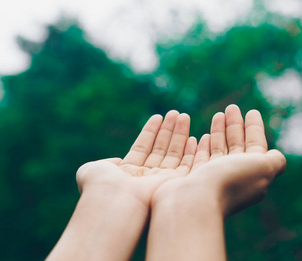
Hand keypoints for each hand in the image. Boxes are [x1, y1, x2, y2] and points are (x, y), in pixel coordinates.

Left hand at [75, 110, 197, 207]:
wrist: (114, 202)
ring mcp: (161, 181)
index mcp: (128, 173)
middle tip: (176, 113)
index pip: (142, 148)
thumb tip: (117, 162)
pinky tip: (193, 137)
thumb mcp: (93, 169)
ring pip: (174, 154)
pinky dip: (190, 152)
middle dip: (168, 130)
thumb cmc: (102, 186)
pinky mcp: (174, 186)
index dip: (150, 132)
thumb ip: (106, 162)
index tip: (158, 117)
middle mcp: (146, 177)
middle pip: (160, 149)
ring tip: (184, 116)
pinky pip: (186, 166)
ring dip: (179, 135)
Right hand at [152, 105, 285, 216]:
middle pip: (237, 147)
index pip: (256, 148)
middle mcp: (233, 179)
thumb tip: (277, 156)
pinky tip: (202, 136)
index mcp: (252, 176)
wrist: (194, 202)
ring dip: (219, 132)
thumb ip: (274, 160)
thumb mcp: (263, 168)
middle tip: (231, 108)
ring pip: (218, 151)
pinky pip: (200, 159)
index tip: (252, 111)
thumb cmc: (229, 180)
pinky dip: (203, 146)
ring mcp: (211, 180)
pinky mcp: (192, 180)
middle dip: (235, 127)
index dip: (255, 129)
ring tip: (218, 115)